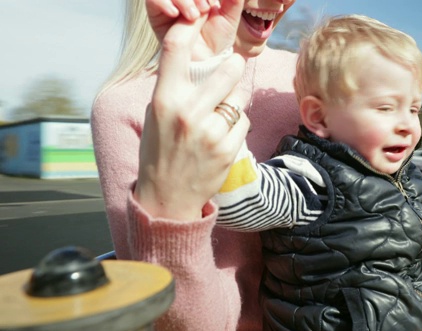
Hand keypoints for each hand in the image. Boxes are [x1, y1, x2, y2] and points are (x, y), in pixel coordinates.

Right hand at [134, 9, 248, 220]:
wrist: (166, 197)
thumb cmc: (159, 152)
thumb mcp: (155, 115)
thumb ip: (174, 89)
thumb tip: (199, 63)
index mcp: (164, 100)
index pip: (176, 50)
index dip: (188, 27)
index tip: (198, 19)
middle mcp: (188, 113)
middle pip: (226, 69)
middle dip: (234, 65)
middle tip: (233, 66)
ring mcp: (210, 132)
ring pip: (238, 97)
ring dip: (233, 100)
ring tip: (220, 113)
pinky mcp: (228, 149)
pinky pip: (242, 122)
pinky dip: (236, 125)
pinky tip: (222, 137)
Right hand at [146, 0, 242, 59]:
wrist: (206, 60)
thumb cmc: (218, 38)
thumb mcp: (230, 15)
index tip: (214, 4)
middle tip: (205, 8)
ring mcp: (169, 1)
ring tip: (193, 16)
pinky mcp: (156, 12)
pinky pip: (153, 0)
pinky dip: (163, 3)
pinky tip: (175, 14)